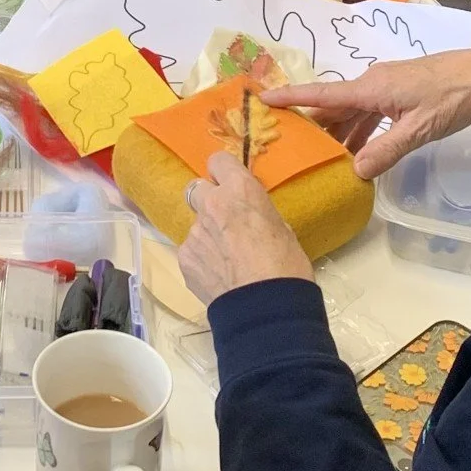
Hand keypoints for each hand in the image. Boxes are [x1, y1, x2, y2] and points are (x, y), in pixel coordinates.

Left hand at [179, 150, 314, 301]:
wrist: (266, 310)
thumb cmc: (286, 267)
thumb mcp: (281, 228)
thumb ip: (257, 213)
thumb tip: (249, 217)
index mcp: (240, 191)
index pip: (218, 160)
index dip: (223, 173)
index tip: (230, 184)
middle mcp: (211, 204)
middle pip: (197, 188)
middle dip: (209, 200)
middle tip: (225, 221)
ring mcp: (194, 232)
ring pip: (196, 224)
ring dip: (207, 234)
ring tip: (226, 259)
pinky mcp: (184, 258)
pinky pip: (191, 250)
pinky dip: (202, 259)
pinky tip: (219, 276)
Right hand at [259, 52, 470, 181]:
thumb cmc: (453, 98)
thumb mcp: (419, 129)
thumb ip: (386, 150)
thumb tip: (353, 172)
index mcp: (371, 88)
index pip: (322, 93)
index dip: (292, 98)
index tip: (262, 99)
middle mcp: (372, 83)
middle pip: (333, 105)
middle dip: (311, 125)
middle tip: (288, 146)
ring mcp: (386, 87)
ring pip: (352, 111)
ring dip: (338, 133)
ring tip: (321, 159)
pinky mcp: (400, 93)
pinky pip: (368, 112)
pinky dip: (359, 131)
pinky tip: (358, 152)